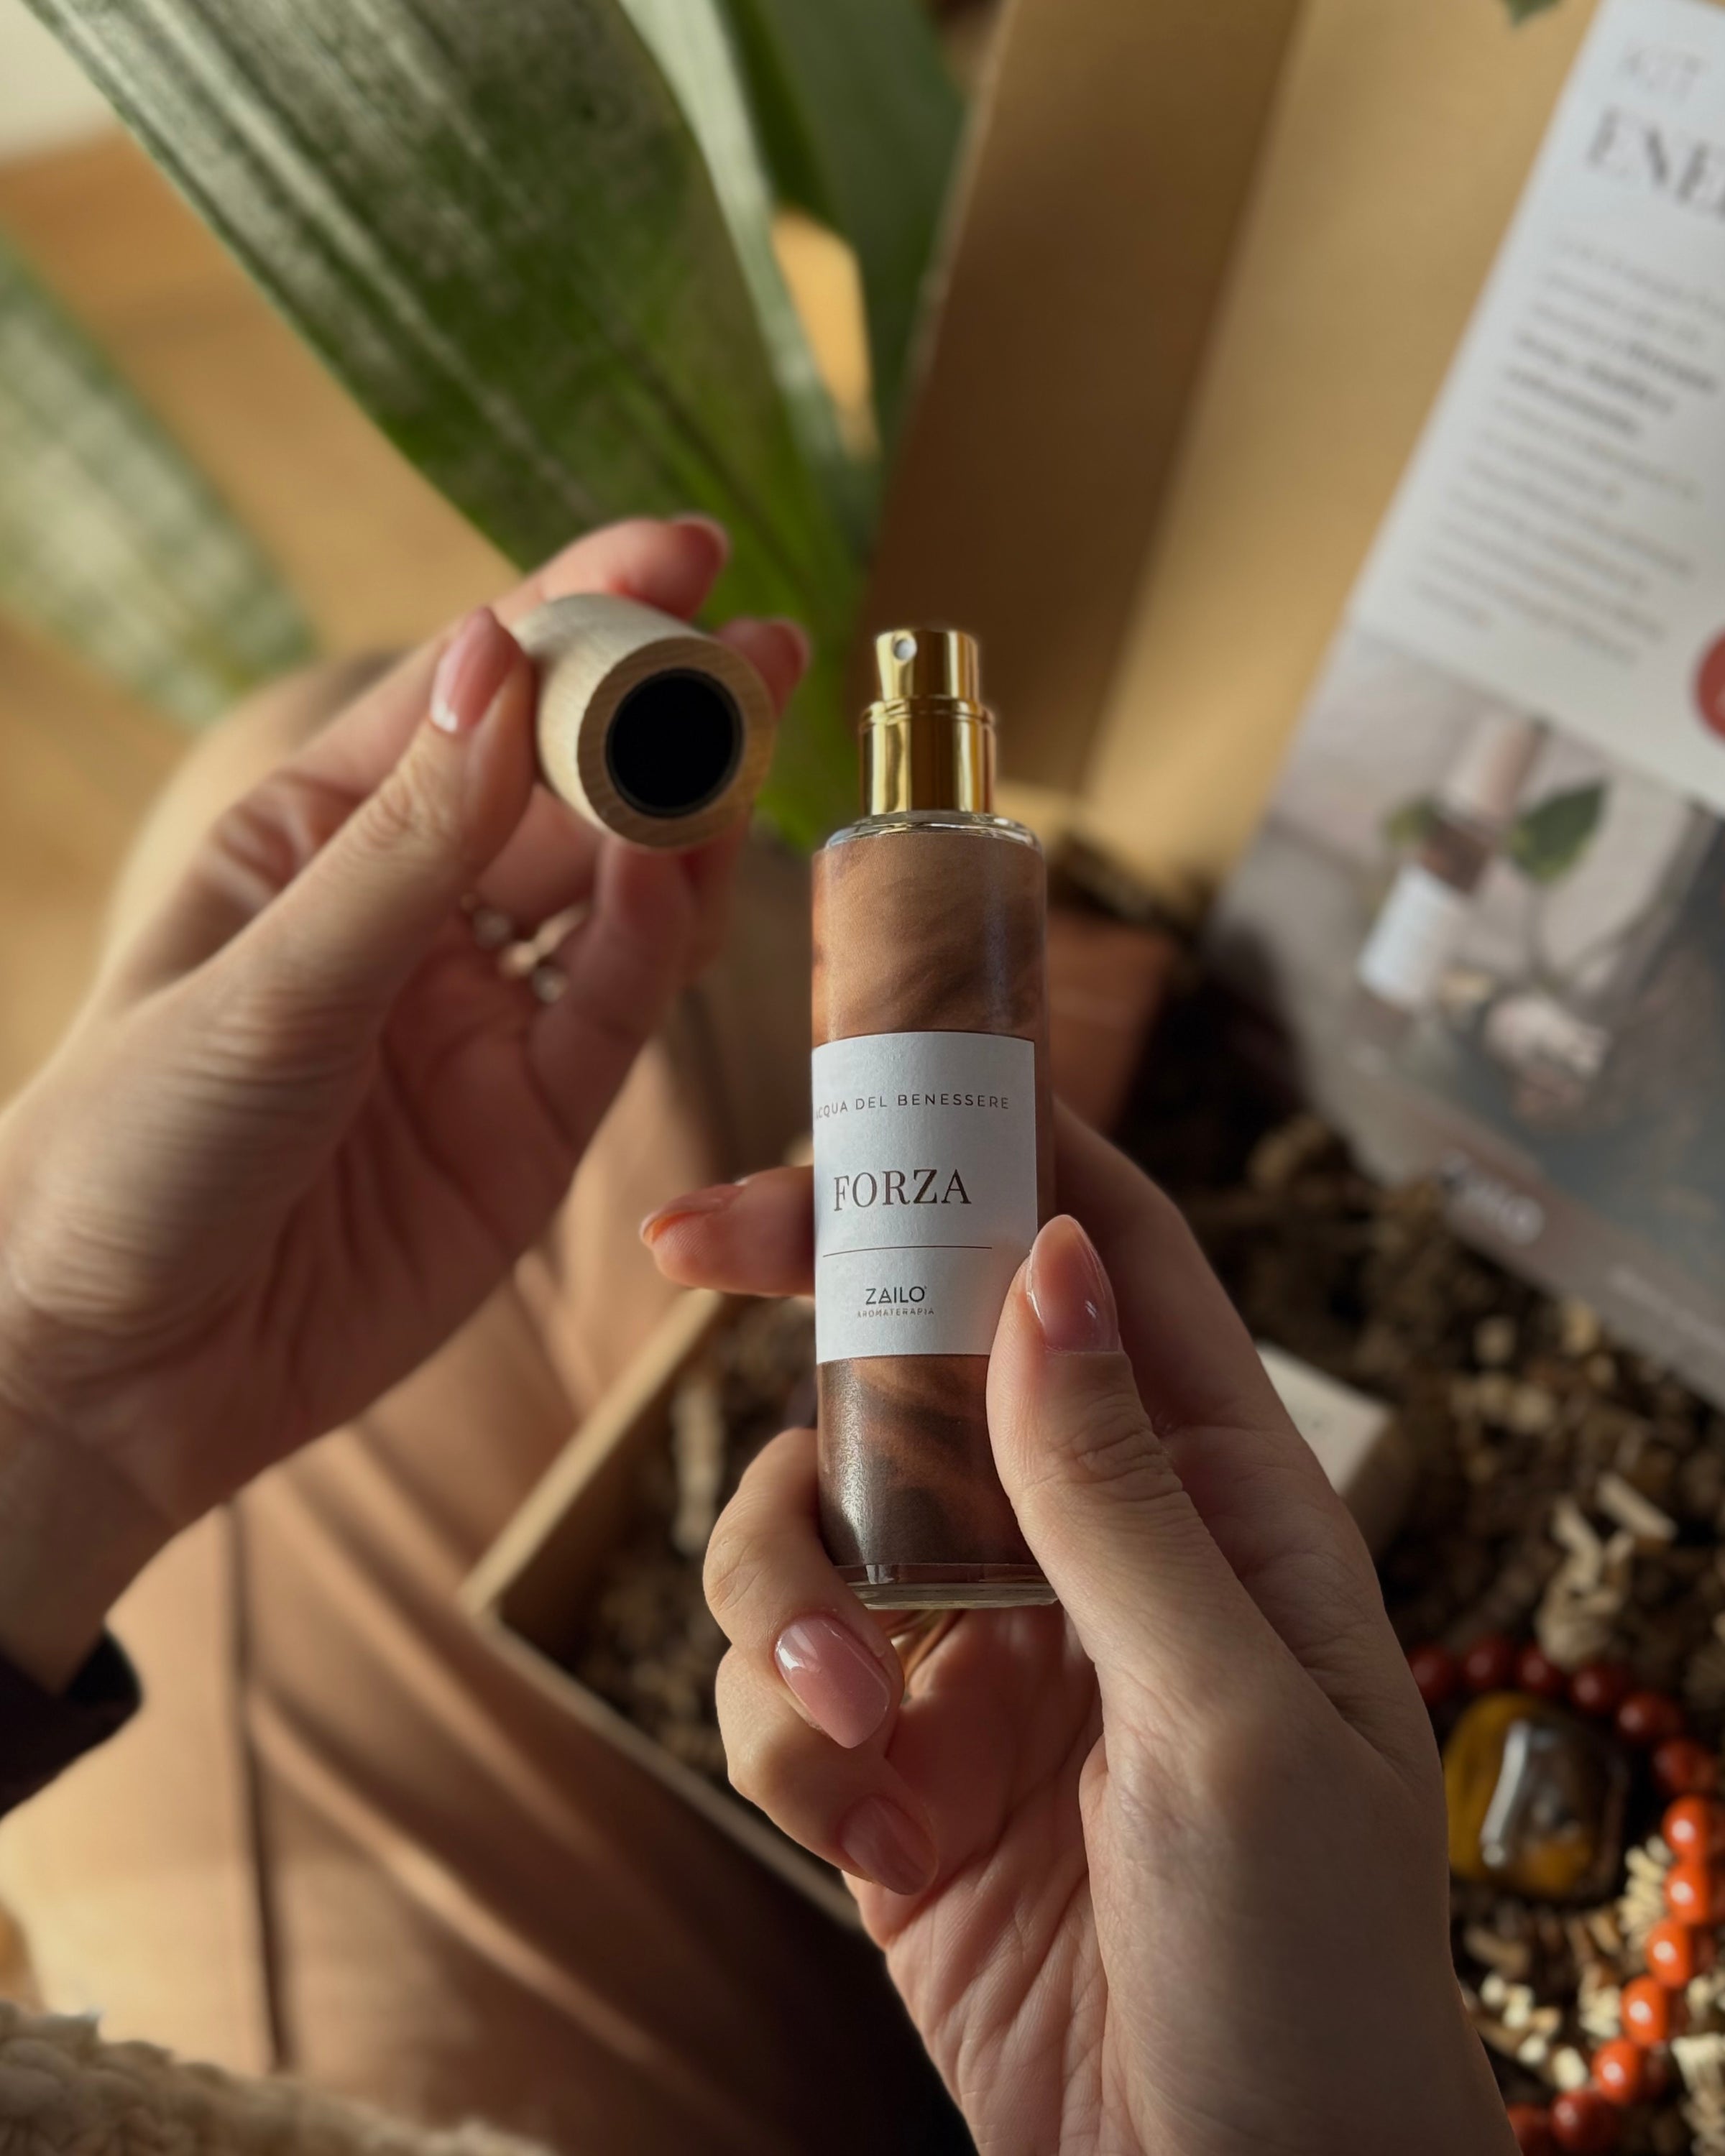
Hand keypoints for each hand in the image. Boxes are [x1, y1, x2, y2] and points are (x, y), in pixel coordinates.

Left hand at [0, 515, 805, 1688]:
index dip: (573, 615)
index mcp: (312, 841)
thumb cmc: (132, 1152)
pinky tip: (686, 876)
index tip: (679, 554)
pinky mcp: (532, 1125)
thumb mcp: (268, 980)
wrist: (122, 1378)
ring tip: (753, 743)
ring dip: (683, 819)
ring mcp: (477, 1020)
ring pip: (611, 895)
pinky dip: (659, 943)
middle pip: (559, 786)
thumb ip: (408, 841)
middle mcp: (407, 918)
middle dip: (658, 710)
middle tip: (760, 646)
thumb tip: (502, 657)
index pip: (465, 698)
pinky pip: (616, 1012)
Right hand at [643, 1115, 1512, 2155]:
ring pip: (806, 1518)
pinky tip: (872, 1846)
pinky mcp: (886, 1764)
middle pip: (912, 1350)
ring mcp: (973, 1648)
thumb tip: (1046, 1265)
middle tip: (689, 1246)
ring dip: (784, 1597)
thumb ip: (1121, 1492)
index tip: (853, 1106)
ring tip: (847, 1727)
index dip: (985, 1153)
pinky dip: (787, 1747)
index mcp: (1212, 1489)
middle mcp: (1082, 1542)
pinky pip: (776, 1685)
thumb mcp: (1234, 1712)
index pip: (1096, 1254)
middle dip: (803, 1303)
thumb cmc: (1308, 1962)